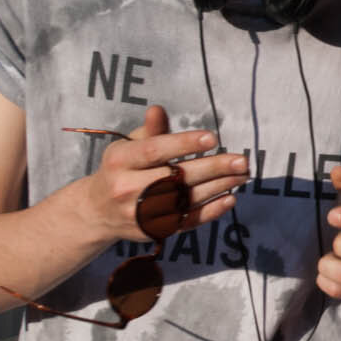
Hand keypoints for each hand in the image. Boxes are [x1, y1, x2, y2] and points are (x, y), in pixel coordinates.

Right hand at [69, 105, 245, 242]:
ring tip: (242, 175)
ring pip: (185, 199)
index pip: (155, 151)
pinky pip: (186, 221)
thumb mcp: (127, 146)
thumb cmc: (121, 169)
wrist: (98, 212)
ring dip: (219, 187)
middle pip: (175, 177)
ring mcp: (140, 213)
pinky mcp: (153, 230)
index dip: (183, 144)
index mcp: (120, 161)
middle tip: (241, 161)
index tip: (212, 138)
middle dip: (212, 168)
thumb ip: (149, 131)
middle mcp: (127, 188)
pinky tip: (230, 198)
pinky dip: (210, 211)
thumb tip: (158, 110)